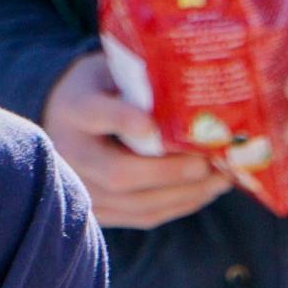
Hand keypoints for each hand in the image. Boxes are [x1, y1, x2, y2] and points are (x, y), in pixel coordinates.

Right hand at [42, 54, 227, 229]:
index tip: (152, 124)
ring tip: (220, 178)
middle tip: (207, 163)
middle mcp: (71, 153)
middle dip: (169, 172)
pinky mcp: (101, 212)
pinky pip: (143, 216)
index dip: (123, 121)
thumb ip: (141, 80)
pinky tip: (204, 191)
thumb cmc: (104, 89)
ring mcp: (83, 188)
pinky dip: (178, 206)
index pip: (95, 113)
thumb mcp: (113, 71)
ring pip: (136, 203)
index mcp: (74, 108)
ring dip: (184, 193)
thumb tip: (196, 89)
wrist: (67, 120)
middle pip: (119, 173)